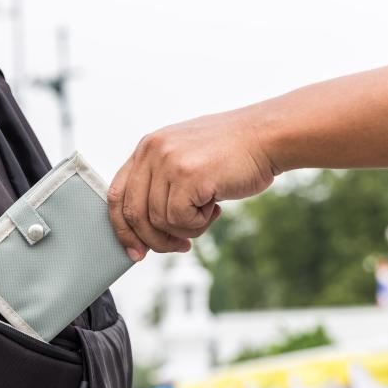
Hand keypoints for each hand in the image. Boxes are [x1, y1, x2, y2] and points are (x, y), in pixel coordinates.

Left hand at [108, 108, 277, 259]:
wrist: (270, 136)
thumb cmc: (232, 154)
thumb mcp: (185, 160)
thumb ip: (160, 184)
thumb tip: (143, 230)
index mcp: (147, 147)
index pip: (117, 195)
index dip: (123, 229)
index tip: (135, 251)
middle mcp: (152, 151)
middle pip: (134, 213)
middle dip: (154, 240)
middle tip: (178, 246)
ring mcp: (168, 162)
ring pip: (158, 220)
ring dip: (185, 229)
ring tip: (207, 213)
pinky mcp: (187, 175)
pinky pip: (178, 220)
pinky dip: (198, 224)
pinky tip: (214, 208)